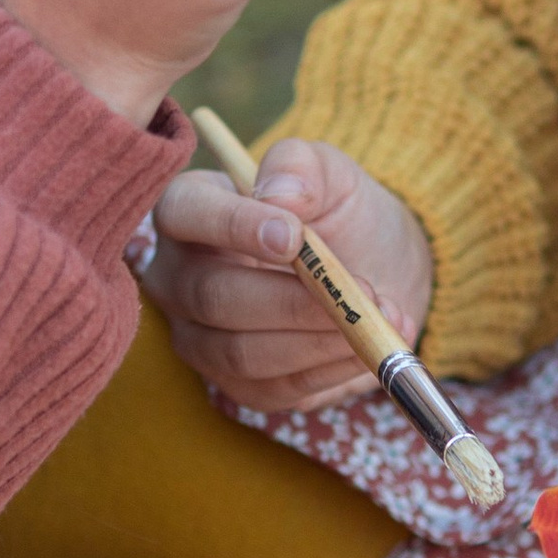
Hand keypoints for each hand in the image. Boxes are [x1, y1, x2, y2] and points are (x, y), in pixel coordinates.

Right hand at [150, 134, 436, 409]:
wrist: (370, 266)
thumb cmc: (334, 211)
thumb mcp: (330, 173)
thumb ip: (301, 167)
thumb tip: (280, 197)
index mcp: (188, 210)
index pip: (184, 214)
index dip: (232, 226)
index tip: (293, 237)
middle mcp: (178, 278)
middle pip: (212, 296)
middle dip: (293, 300)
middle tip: (361, 293)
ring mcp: (199, 337)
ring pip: (242, 353)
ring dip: (319, 341)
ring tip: (379, 319)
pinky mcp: (236, 385)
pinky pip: (274, 389)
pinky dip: (328, 371)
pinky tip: (369, 348)